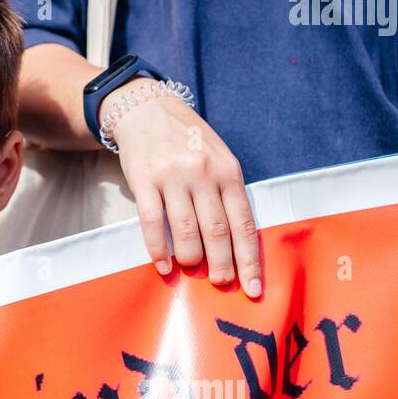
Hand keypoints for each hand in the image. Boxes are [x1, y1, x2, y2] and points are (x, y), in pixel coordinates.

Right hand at [108, 80, 261, 297]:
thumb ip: (228, 193)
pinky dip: (157, 250)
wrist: (148, 110)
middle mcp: (202, 173)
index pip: (243, 223)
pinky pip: (151, 223)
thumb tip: (236, 242)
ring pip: (186, 230)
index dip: (249, 260)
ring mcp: (172, 177)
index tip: (254, 288)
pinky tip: (163, 266)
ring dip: (191, 259)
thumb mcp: (219, 158)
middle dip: (222, 265)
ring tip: (193, 270)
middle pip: (217, 231)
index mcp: (228, 170)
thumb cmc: (189, 140)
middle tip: (222, 284)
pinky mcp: (143, 180)